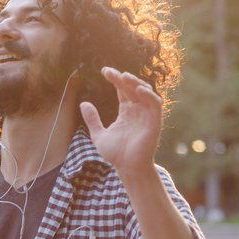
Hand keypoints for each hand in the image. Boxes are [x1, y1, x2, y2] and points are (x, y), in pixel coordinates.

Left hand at [79, 67, 162, 181]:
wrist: (128, 168)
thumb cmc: (116, 154)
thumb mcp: (98, 135)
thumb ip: (92, 120)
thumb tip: (83, 103)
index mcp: (126, 111)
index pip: (122, 90)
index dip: (115, 79)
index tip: (105, 71)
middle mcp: (137, 110)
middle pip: (132, 88)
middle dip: (123, 78)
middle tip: (112, 73)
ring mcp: (147, 114)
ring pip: (145, 92)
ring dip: (136, 83)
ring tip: (124, 77)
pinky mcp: (155, 121)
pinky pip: (155, 104)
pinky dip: (148, 95)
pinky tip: (138, 90)